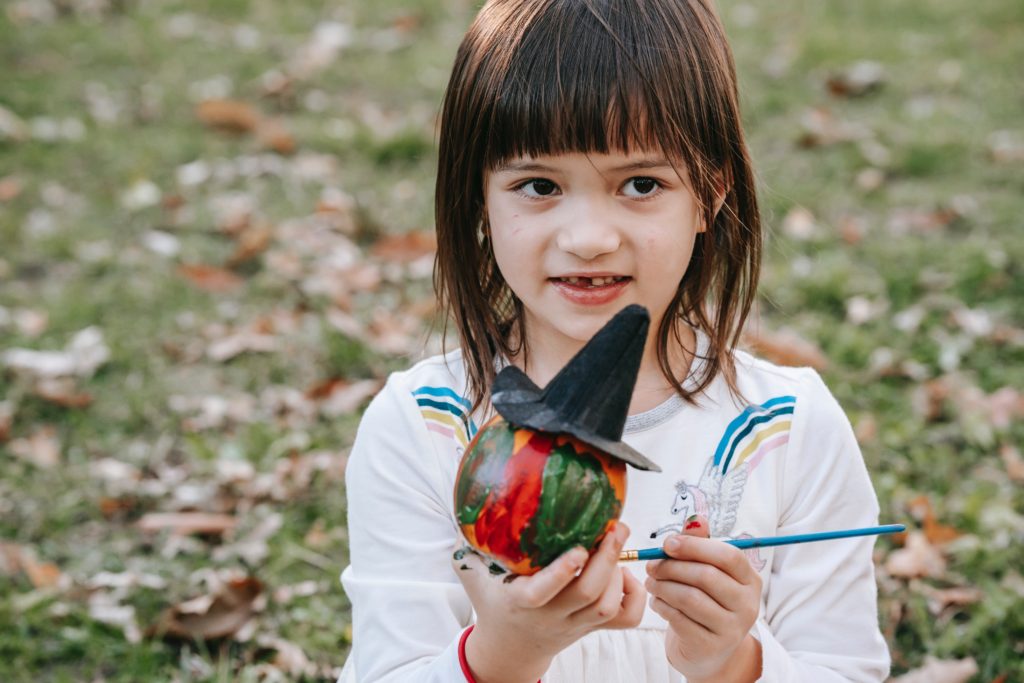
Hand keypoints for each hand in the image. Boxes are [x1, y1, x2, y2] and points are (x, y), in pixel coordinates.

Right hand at [452, 522, 644, 682]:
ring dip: (618, 573)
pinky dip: (633, 594)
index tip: (577, 548)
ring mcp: (575, 624)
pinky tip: (624, 572)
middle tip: (615, 526)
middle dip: (606, 558)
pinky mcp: (592, 628)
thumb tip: (466, 509)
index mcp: (520, 601)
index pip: (542, 593)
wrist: (509, 649)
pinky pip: (625, 619)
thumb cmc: (492, 602)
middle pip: (587, 595)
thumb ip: (467, 546)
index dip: (561, 572)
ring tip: (617, 541)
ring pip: (606, 606)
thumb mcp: (473, 575)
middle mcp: (551, 615)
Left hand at [645, 516, 762, 682]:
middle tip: (651, 565)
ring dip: (663, 586)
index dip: (695, 546)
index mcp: (749, 579)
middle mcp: (747, 604)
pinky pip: (680, 619)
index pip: (728, 556)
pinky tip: (656, 600)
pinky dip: (662, 606)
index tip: (668, 543)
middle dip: (672, 567)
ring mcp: (732, 628)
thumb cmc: (707, 600)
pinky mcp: (711, 646)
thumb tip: (695, 519)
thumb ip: (701, 544)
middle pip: (706, 576)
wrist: (709, 650)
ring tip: (650, 582)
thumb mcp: (707, 571)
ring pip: (690, 598)